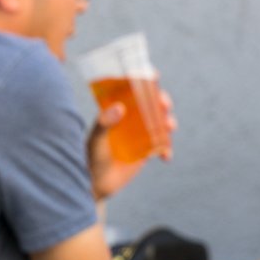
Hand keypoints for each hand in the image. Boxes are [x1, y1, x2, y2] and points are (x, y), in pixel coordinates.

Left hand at [87, 86, 176, 200]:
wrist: (96, 185)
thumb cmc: (90, 157)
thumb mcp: (96, 139)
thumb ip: (104, 123)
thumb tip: (120, 108)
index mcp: (116, 109)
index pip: (130, 88)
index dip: (143, 79)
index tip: (153, 74)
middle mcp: (129, 119)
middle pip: (150, 103)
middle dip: (162, 100)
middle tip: (164, 104)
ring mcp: (139, 135)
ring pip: (160, 122)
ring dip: (169, 121)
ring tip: (170, 126)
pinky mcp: (146, 152)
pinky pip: (162, 147)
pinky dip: (167, 150)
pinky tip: (166, 156)